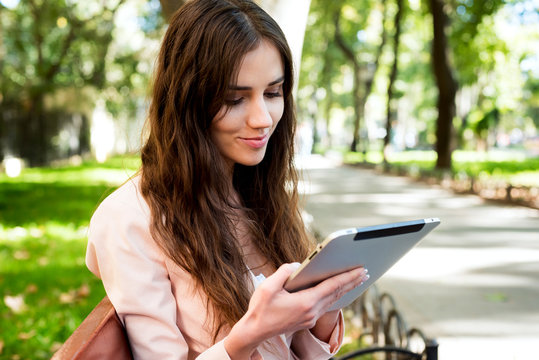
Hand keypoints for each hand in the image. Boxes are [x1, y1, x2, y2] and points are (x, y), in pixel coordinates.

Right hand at [224, 263, 368, 358]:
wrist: (255, 331)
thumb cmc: (260, 308)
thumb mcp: (268, 286)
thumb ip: (285, 272)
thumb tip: (298, 265)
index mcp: (305, 302)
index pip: (332, 287)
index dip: (348, 277)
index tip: (360, 269)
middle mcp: (311, 311)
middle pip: (337, 293)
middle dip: (352, 282)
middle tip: (365, 272)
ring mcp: (310, 317)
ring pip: (333, 300)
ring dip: (345, 289)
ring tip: (356, 280)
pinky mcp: (307, 320)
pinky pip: (326, 305)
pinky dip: (335, 296)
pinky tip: (338, 292)